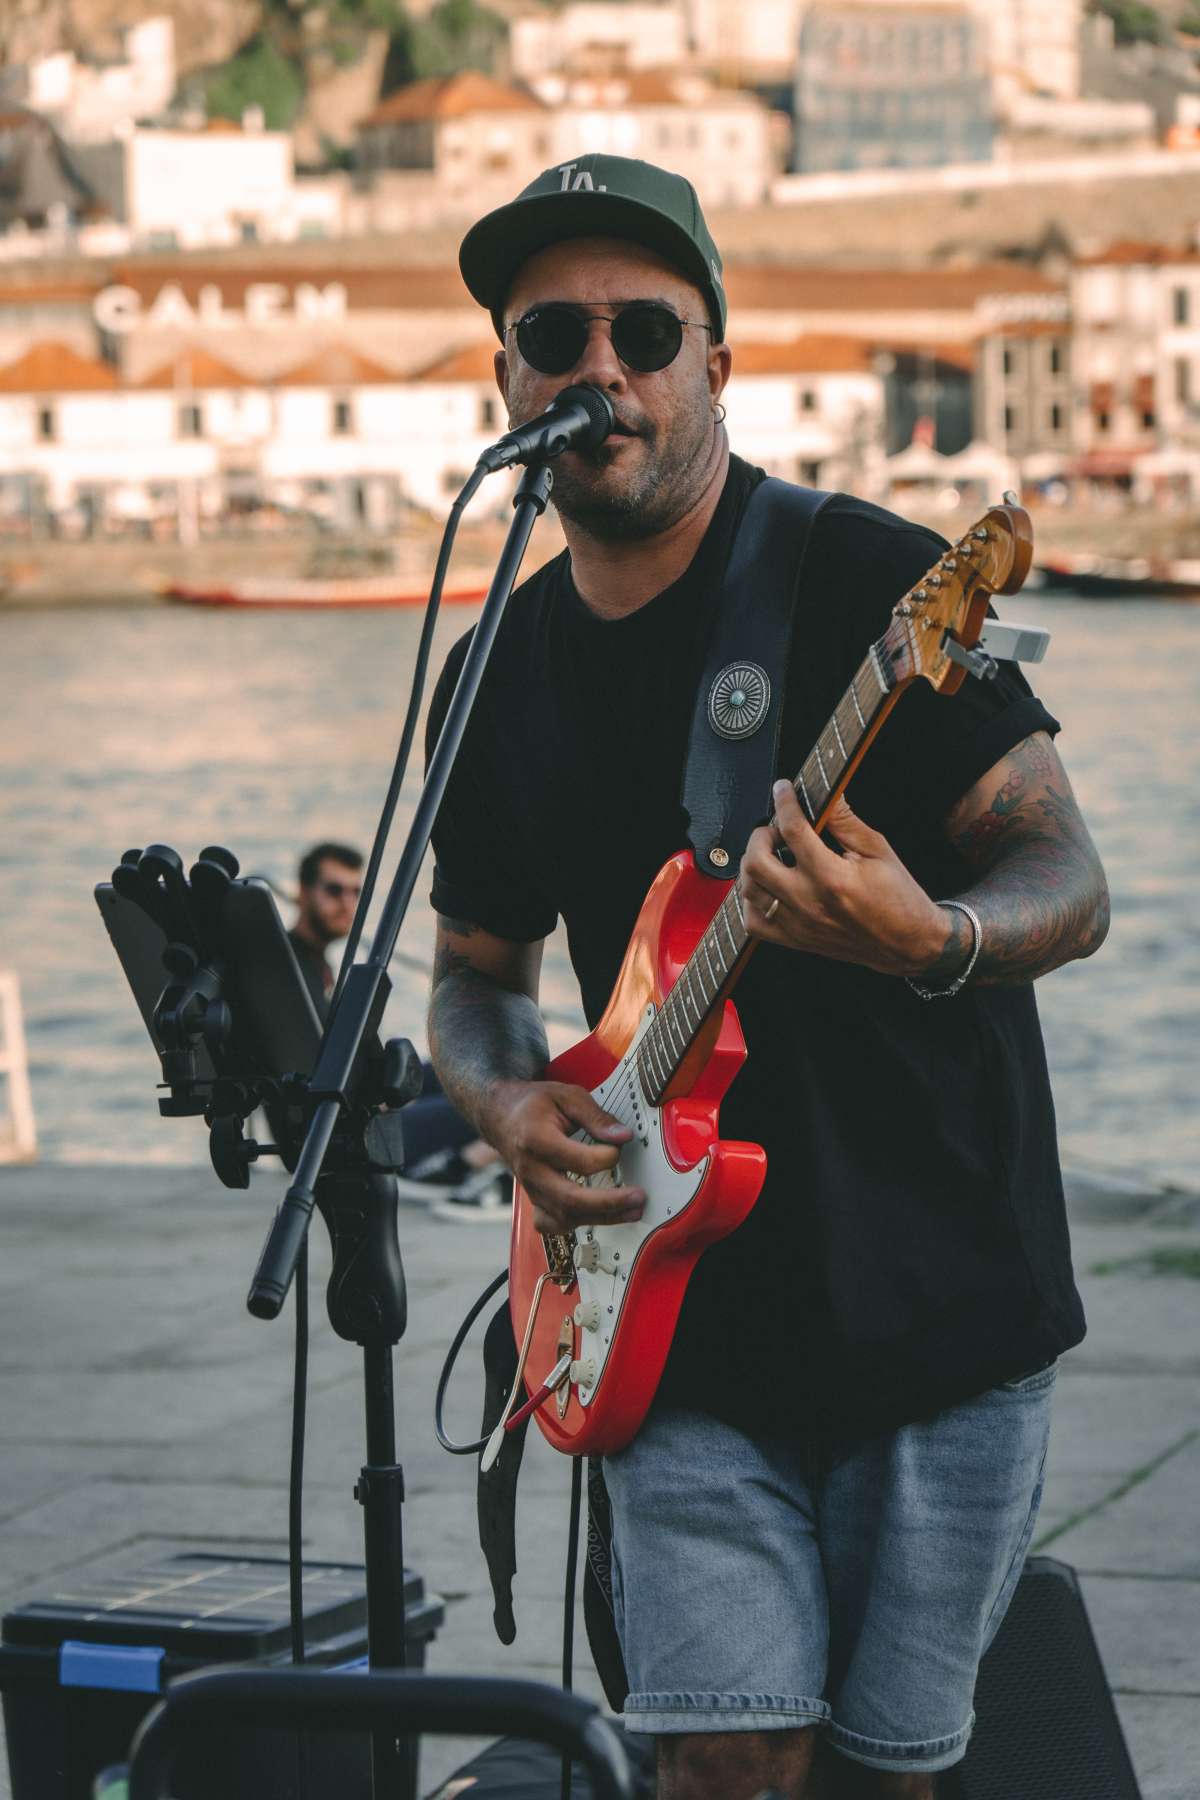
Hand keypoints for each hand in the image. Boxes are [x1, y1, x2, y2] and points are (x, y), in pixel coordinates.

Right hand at [480, 1079, 645, 1235]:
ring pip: (565, 1217)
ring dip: (602, 1218)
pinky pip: (553, 1225)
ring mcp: (531, 1190)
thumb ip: (596, 1116)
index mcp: (536, 1140)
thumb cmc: (533, 1106)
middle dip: (609, 1203)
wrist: (502, 1117)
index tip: (621, 1145)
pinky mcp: (535, 1201)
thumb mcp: (566, 1096)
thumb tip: (622, 1136)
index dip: (607, 1157)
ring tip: (632, 1210)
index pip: (578, 1161)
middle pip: (570, 1199)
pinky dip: (577, 1225)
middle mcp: (531, 1170)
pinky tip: (601, 1217)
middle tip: (638, 1197)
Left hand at [739, 780, 952, 977]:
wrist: (907, 943)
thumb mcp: (878, 851)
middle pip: (755, 862)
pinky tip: (769, 888)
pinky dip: (752, 902)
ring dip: (753, 866)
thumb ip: (846, 821)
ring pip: (748, 891)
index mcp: (833, 877)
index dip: (784, 802)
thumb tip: (828, 794)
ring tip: (772, 857)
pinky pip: (753, 922)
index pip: (793, 830)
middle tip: (775, 830)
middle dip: (759, 837)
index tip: (783, 790)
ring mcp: (799, 924)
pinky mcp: (796, 940)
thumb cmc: (898, 899)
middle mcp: (810, 902)